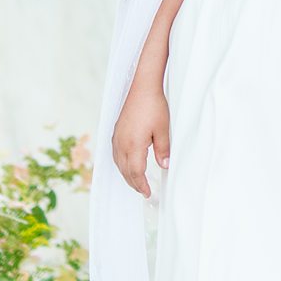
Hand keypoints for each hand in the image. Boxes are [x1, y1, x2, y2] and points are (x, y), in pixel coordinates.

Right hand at [111, 84, 170, 198]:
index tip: (148, 193)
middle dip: (134, 183)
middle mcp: (121, 143)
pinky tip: (127, 164)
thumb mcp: (163, 130)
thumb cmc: (153, 106)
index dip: (141, 185)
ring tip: (137, 182)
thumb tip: (165, 166)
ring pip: (119, 163)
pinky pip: (116, 154)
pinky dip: (122, 164)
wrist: (142, 87)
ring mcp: (117, 137)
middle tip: (144, 191)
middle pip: (125, 171)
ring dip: (127, 175)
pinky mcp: (116, 132)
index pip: (136, 172)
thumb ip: (163, 150)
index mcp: (133, 145)